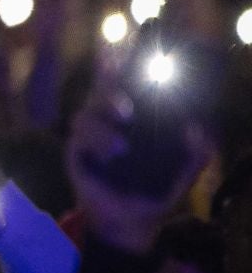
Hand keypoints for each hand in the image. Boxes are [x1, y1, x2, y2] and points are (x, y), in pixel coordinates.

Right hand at [66, 75, 208, 252]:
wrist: (131, 222)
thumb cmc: (156, 191)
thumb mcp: (183, 173)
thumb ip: (196, 152)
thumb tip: (197, 128)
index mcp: (133, 120)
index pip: (124, 85)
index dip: (119, 65)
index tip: (121, 50)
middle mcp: (108, 120)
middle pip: (100, 91)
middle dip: (108, 90)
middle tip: (127, 111)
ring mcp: (89, 135)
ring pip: (86, 114)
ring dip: (102, 128)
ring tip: (121, 147)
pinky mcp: (76, 151)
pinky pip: (78, 137)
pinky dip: (94, 142)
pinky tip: (109, 155)